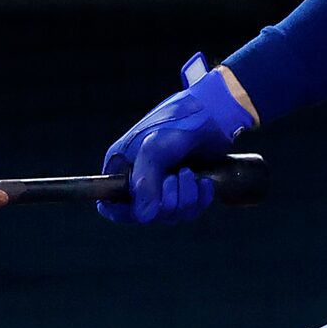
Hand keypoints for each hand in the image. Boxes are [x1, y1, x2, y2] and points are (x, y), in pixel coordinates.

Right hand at [100, 55, 257, 225]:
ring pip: (170, 215)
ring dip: (185, 199)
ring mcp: (163, 184)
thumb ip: (146, 182)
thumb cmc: (180, 120)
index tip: (147, 208)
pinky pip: (189, 210)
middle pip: (145, 215)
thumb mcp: (156, 147)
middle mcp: (139, 178)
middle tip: (177, 176)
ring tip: (190, 173)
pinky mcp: (185, 188)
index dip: (127, 213)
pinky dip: (199, 199)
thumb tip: (144, 216)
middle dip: (166, 202)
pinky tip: (204, 182)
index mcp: (122, 166)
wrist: (215, 111)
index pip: (111, 205)